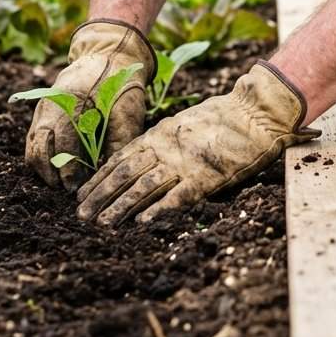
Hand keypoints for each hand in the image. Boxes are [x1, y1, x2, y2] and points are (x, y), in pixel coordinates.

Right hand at [25, 19, 155, 190]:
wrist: (108, 55)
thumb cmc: (122, 85)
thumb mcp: (128, 109)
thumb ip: (119, 140)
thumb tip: (108, 172)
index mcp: (73, 100)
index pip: (65, 142)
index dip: (70, 168)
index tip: (77, 187)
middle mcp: (51, 104)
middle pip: (43, 147)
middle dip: (54, 173)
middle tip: (68, 189)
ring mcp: (43, 107)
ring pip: (33, 146)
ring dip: (44, 169)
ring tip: (59, 184)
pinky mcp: (42, 111)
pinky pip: (34, 140)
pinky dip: (40, 158)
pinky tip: (54, 171)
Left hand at [76, 61, 318, 225]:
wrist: (254, 113)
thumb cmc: (222, 118)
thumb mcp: (183, 124)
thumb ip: (162, 141)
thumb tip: (141, 158)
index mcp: (158, 136)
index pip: (119, 159)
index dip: (99, 178)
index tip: (81, 194)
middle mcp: (165, 149)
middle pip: (124, 174)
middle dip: (100, 195)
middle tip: (82, 215)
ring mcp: (184, 163)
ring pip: (143, 187)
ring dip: (120, 206)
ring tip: (103, 223)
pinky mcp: (206, 177)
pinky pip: (177, 196)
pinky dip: (158, 210)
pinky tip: (141, 223)